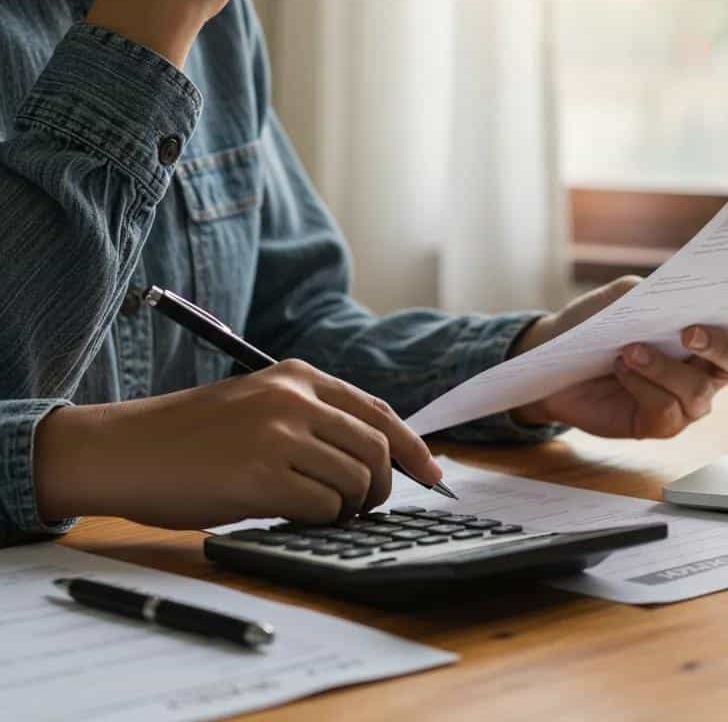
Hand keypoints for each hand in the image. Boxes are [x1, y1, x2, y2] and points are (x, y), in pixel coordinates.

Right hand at [33, 360, 440, 529]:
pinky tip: (297, 517)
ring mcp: (278, 435)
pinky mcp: (259, 476)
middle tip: (366, 507)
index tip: (432, 474)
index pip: (379, 411)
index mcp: (299, 376)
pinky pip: (323, 507)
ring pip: (355, 479)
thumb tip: (375, 458)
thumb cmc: (192, 436)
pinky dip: (321, 521)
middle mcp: (295, 398)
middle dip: (382, 486)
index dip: (413, 446)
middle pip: (377, 447)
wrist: (126, 448)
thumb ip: (313, 420)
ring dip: (349, 507)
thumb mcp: (260, 405)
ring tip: (322, 512)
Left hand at [510, 276, 727, 438]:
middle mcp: (706, 369)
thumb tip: (683, 300)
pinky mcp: (660, 424)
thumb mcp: (626, 297)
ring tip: (628, 349)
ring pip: (700, 391)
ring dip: (664, 367)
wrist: (553, 355)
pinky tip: (621, 368)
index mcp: (707, 331)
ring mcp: (686, 401)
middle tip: (689, 332)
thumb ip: (658, 294)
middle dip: (722, 346)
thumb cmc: (595, 322)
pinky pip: (667, 410)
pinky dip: (642, 385)